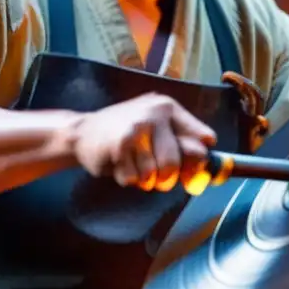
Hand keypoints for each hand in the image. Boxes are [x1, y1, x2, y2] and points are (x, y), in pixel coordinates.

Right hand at [72, 93, 216, 190]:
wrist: (82, 132)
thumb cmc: (126, 133)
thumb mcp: (156, 128)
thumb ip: (181, 145)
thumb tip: (205, 176)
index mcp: (169, 108)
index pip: (203, 139)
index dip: (199, 162)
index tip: (191, 173)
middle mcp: (155, 114)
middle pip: (176, 163)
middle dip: (166, 178)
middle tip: (156, 176)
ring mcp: (137, 129)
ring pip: (154, 175)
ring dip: (144, 180)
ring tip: (133, 164)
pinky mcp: (119, 147)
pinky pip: (134, 180)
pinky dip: (127, 179)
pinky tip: (119, 164)